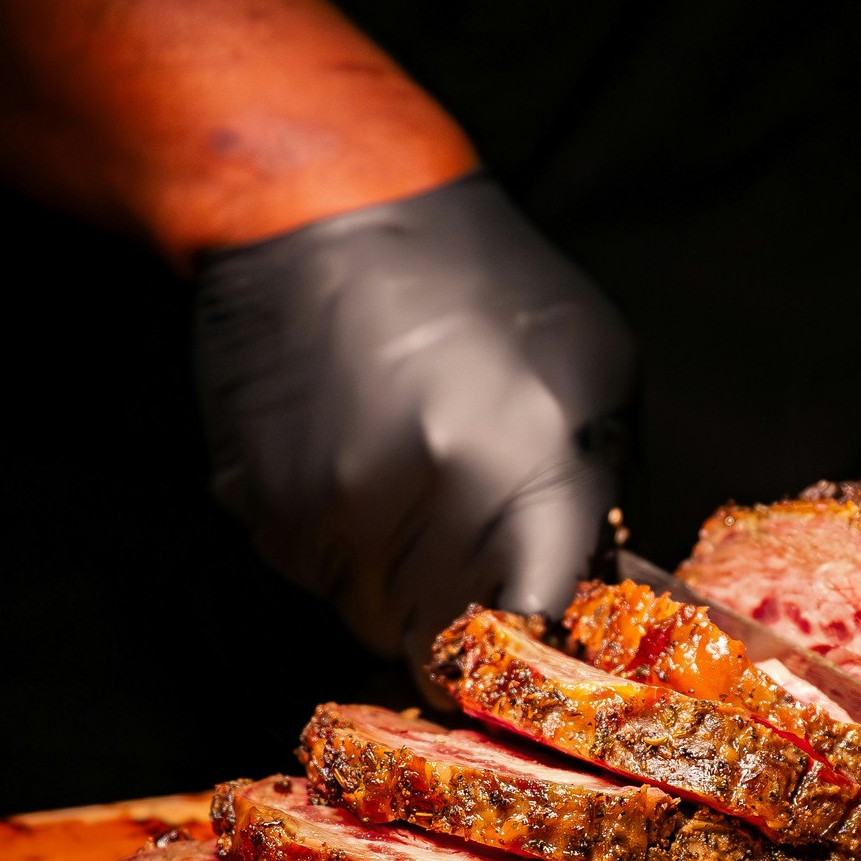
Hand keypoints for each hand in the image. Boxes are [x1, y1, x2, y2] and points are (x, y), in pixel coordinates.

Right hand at [193, 175, 634, 662]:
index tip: (532, 638)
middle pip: (444, 645)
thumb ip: (597, 485)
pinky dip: (338, 541)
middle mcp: (426, 505)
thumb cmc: (476, 278)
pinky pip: (314, 573)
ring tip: (408, 476)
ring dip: (398, 579)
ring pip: (372, 615)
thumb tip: (591, 579)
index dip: (533, 650)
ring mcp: (333, 514)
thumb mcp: (593, 363)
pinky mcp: (263, 510)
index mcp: (526, 469)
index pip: (531, 630)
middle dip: (464, 618)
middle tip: (466, 547)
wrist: (325, 211)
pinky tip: (352, 454)